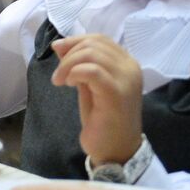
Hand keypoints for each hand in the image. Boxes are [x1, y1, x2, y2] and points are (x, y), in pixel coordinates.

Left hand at [50, 34, 143, 164]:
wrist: (115, 150)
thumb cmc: (103, 120)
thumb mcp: (88, 86)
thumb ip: (79, 65)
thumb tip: (60, 45)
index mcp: (127, 63)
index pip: (100, 39)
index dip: (75, 41)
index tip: (58, 52)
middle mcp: (131, 68)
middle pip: (94, 44)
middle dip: (69, 54)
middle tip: (58, 76)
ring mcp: (126, 79)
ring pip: (92, 54)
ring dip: (68, 65)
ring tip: (61, 81)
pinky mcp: (117, 93)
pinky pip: (92, 71)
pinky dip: (75, 73)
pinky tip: (69, 84)